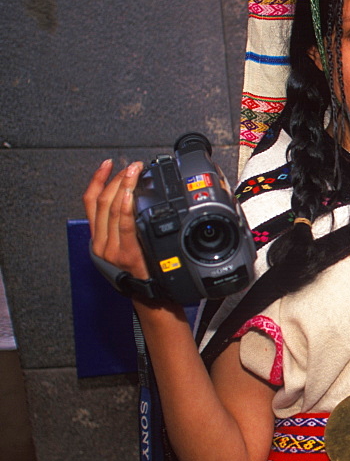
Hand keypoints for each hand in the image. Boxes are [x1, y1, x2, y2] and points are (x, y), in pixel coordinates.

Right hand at [82, 159, 149, 279]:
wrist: (148, 296)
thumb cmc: (141, 270)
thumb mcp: (123, 246)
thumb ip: (123, 225)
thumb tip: (134, 198)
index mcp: (97, 238)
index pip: (90, 202)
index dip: (97, 180)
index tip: (107, 164)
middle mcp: (100, 242)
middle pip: (102, 202)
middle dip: (116, 179)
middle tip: (131, 166)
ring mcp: (111, 249)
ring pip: (111, 209)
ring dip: (123, 187)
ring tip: (134, 172)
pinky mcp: (125, 254)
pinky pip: (124, 225)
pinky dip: (125, 207)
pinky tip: (129, 194)